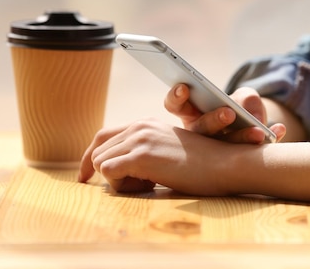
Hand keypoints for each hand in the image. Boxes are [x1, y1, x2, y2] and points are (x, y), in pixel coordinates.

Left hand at [78, 118, 240, 193]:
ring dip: (117, 181)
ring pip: (100, 163)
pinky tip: (147, 185)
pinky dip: (120, 185)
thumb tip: (122, 168)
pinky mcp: (142, 155)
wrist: (225, 163)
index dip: (88, 158)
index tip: (84, 177)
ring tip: (147, 184)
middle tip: (139, 185)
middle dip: (110, 174)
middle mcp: (139, 126)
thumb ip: (146, 150)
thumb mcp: (170, 149)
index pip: (102, 136)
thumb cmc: (203, 164)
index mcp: (144, 123)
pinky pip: (108, 172)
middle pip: (96, 152)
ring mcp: (140, 139)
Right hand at [164, 84, 284, 143]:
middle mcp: (198, 138)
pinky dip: (269, 140)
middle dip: (214, 120)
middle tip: (229, 113)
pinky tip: (280, 130)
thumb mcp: (242, 97)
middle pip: (200, 130)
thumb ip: (245, 99)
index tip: (184, 88)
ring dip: (242, 139)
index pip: (175, 105)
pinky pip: (251, 155)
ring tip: (260, 133)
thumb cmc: (239, 108)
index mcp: (192, 114)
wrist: (254, 128)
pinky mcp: (237, 163)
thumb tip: (251, 115)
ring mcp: (214, 154)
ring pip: (222, 150)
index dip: (176, 97)